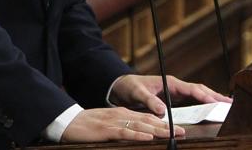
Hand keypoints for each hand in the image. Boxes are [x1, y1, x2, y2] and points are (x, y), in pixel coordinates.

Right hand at [60, 107, 182, 142]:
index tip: (178, 129)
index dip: (164, 123)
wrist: (67, 121)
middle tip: (183, 132)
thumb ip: (123, 128)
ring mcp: (114, 122)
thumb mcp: (108, 125)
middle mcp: (121, 115)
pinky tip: (148, 137)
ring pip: (140, 125)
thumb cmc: (86, 126)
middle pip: (148, 120)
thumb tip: (139, 134)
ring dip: (158, 130)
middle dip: (167, 127)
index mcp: (122, 114)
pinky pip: (125, 132)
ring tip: (173, 134)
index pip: (147, 118)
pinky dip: (138, 135)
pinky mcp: (106, 130)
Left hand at [110, 74, 231, 115]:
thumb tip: (162, 111)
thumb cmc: (130, 87)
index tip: (217, 102)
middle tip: (231, 104)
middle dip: (215, 97)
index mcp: (170, 83)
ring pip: (198, 96)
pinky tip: (210, 110)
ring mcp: (176, 93)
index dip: (205, 96)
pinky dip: (202, 105)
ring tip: (226, 107)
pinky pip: (191, 102)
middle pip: (200, 91)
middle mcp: (176, 87)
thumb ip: (149, 101)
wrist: (122, 86)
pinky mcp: (174, 99)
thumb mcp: (137, 94)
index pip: (192, 89)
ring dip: (211, 101)